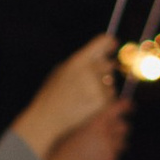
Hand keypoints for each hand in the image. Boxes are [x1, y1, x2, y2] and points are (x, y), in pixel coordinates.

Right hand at [14, 40, 121, 159]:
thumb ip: (83, 61)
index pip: (103, 42)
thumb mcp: (62, 70)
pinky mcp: (103, 102)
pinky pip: (110, 97)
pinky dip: (102, 101)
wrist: (48, 118)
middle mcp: (90, 71)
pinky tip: (87, 105)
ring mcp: (98, 87)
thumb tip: (106, 55)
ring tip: (83, 97)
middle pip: (108, 64)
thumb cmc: (53, 93)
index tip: (112, 45)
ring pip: (111, 82)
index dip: (109, 43)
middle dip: (102, 72)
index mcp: (78, 60)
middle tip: (86, 83)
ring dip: (102, 88)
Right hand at [46, 97, 132, 159]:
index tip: (130, 105)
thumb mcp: (77, 129)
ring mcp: (110, 149)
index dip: (125, 106)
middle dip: (120, 127)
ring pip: (123, 142)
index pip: (116, 110)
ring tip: (102, 146)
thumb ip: (94, 123)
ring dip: (117, 142)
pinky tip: (96, 157)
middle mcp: (106, 134)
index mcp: (96, 123)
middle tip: (114, 128)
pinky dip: (110, 155)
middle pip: (124, 127)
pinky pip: (116, 155)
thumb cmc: (65, 147)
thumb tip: (106, 119)